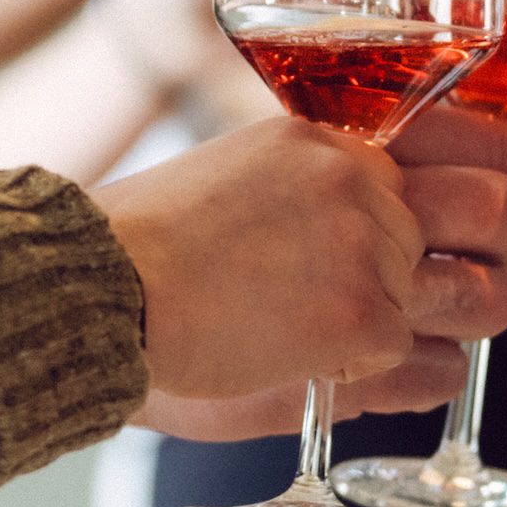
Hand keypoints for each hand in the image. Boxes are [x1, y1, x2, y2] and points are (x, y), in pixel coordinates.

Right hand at [96, 118, 432, 431]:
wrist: (101, 290)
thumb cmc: (140, 248)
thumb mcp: (231, 176)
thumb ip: (299, 188)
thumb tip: (349, 232)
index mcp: (316, 141)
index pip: (389, 189)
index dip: (358, 238)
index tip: (313, 263)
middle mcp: (351, 178)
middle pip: (405, 244)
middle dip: (365, 282)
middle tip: (286, 303)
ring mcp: (362, 242)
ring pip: (403, 297)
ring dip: (355, 323)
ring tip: (273, 324)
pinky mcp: (360, 309)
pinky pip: (395, 348)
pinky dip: (349, 364)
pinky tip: (285, 352)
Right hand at [103, 102, 506, 442]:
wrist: (96, 291)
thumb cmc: (153, 247)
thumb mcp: (250, 182)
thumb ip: (334, 200)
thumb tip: (405, 234)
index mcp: (338, 142)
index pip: (472, 139)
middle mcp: (367, 186)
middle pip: (504, 210)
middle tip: (505, 268)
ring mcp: (372, 256)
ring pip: (486, 296)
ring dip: (479, 318)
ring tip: (443, 330)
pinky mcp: (362, 325)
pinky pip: (438, 365)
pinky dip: (425, 377)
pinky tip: (383, 373)